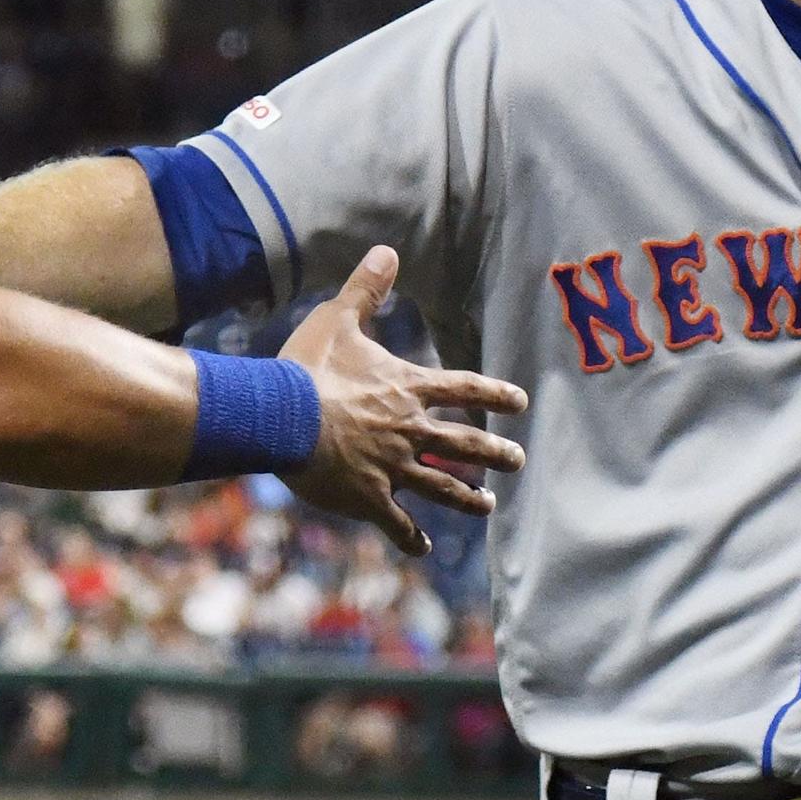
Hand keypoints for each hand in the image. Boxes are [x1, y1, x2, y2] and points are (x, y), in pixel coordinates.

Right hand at [278, 247, 529, 557]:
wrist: (281, 418)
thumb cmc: (307, 368)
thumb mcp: (338, 319)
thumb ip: (366, 289)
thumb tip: (387, 250)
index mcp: (407, 389)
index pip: (464, 388)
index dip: (495, 393)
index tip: (520, 401)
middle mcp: (409, 430)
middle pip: (465, 445)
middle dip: (495, 454)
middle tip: (517, 462)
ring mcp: (393, 467)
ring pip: (444, 487)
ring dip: (469, 499)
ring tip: (489, 505)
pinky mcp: (369, 498)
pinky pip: (399, 524)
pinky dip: (413, 538)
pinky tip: (425, 549)